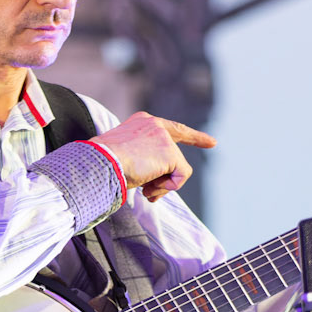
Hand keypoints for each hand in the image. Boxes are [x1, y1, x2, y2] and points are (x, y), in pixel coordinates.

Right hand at [93, 112, 216, 202]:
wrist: (100, 162)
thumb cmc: (103, 163)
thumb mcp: (123, 156)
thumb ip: (143, 161)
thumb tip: (152, 184)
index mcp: (142, 123)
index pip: (172, 129)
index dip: (193, 136)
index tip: (212, 142)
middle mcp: (155, 125)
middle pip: (175, 154)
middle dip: (173, 176)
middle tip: (168, 181)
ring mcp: (163, 138)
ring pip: (177, 169)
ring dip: (161, 185)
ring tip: (143, 189)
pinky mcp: (170, 152)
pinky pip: (181, 176)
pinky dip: (168, 187)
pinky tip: (150, 188)